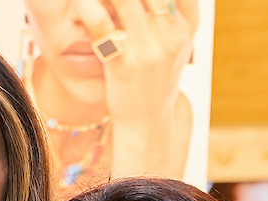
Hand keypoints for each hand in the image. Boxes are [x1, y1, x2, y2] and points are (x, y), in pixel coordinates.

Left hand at [75, 0, 197, 175]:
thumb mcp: (175, 45)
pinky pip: (102, 25)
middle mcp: (172, 35)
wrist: (147, 121)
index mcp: (187, 25)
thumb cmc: (156, 78)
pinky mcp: (123, 64)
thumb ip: (172, 14)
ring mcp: (148, 50)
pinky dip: (88, 9)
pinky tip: (80, 5)